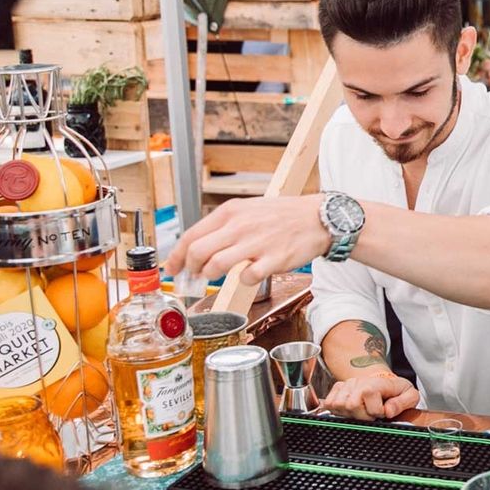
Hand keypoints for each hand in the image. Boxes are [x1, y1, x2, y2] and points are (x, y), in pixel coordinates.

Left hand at [164, 194, 329, 283]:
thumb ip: (224, 225)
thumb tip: (198, 245)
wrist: (318, 218)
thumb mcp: (248, 209)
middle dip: (191, 269)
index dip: (177, 257)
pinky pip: (247, 277)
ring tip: (219, 276)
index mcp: (230, 212)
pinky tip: (249, 274)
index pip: (191, 236)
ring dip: (212, 276)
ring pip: (217, 266)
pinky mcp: (273, 259)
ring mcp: (256, 243)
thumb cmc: (282, 216)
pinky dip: (244, 280)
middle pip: (198, 252)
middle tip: (194, 276)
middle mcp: (240, 226)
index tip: (172, 269)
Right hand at [320, 366, 419, 419]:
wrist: (383, 383)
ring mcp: (346, 386)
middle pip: (350, 404)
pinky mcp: (337, 390)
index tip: (382, 412)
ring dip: (350, 414)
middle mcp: (358, 382)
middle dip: (362, 416)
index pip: (367, 393)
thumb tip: (389, 411)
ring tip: (362, 412)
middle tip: (371, 414)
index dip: (375, 410)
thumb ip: (403, 403)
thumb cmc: (395, 391)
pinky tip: (351, 411)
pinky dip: (338, 411)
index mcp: (376, 383)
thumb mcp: (409, 395)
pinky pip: (329, 404)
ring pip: (338, 405)